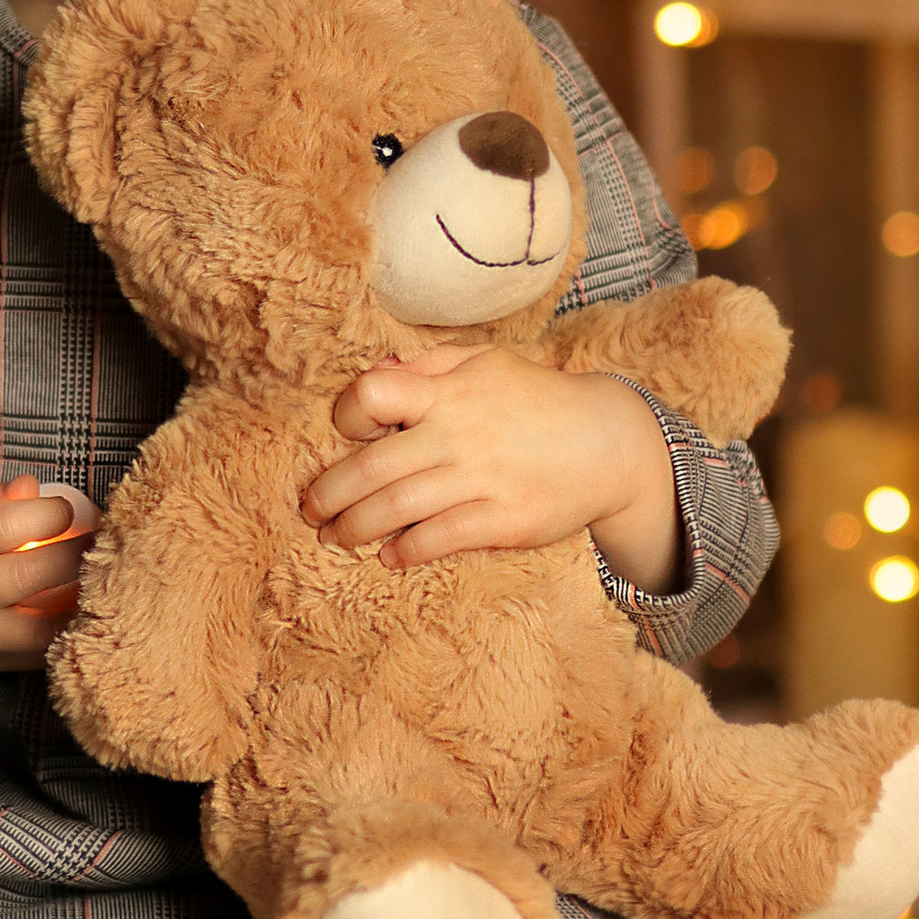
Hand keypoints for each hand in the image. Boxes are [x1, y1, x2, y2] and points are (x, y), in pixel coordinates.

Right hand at [0, 477, 95, 673]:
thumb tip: (36, 488)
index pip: (15, 525)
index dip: (55, 513)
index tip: (66, 509)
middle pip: (39, 574)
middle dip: (81, 553)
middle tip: (101, 540)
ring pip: (47, 628)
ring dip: (81, 603)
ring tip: (98, 579)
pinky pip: (36, 657)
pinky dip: (62, 634)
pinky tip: (77, 613)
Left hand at [300, 346, 669, 572]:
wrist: (608, 442)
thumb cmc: (536, 400)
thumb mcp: (486, 363)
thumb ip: (429, 364)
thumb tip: (376, 370)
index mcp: (448, 390)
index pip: (371, 394)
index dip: (347, 415)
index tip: (346, 435)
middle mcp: (458, 433)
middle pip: (370, 467)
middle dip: (329, 494)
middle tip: (310, 509)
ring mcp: (481, 479)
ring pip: (396, 508)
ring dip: (354, 528)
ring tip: (336, 538)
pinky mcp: (503, 520)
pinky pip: (439, 539)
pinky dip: (405, 551)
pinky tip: (390, 556)